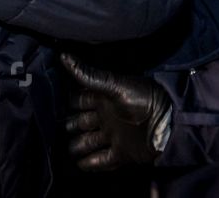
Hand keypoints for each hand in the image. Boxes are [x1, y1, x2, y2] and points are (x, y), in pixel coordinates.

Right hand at [60, 53, 171, 170]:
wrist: (167, 122)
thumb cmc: (142, 98)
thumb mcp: (114, 85)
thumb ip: (87, 75)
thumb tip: (63, 56)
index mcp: (103, 97)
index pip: (76, 101)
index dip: (65, 103)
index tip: (50, 105)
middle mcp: (105, 116)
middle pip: (77, 123)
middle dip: (67, 126)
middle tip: (56, 130)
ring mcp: (112, 135)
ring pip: (86, 143)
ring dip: (76, 146)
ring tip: (67, 149)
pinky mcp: (121, 153)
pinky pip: (100, 161)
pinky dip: (89, 163)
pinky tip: (81, 162)